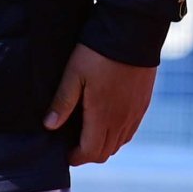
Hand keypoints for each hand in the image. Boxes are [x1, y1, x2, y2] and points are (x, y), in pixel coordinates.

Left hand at [43, 42, 156, 165]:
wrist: (132, 34)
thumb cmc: (98, 53)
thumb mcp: (74, 75)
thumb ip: (62, 102)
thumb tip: (49, 126)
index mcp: (103, 116)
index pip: (91, 151)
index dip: (75, 157)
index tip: (64, 154)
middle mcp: (122, 120)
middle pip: (105, 152)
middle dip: (87, 154)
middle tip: (71, 145)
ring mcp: (135, 113)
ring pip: (119, 143)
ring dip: (102, 145)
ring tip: (86, 135)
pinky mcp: (143, 104)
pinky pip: (130, 131)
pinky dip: (116, 135)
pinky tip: (105, 123)